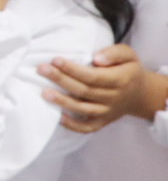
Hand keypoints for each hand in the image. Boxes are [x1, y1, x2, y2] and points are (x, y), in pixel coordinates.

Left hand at [41, 45, 167, 133]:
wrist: (140, 94)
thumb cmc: (128, 70)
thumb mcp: (128, 55)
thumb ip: (114, 53)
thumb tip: (96, 58)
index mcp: (120, 80)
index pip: (93, 76)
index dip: (73, 69)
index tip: (55, 60)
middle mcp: (114, 98)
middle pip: (84, 90)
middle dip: (61, 80)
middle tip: (41, 69)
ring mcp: (107, 112)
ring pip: (83, 109)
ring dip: (62, 102)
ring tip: (43, 93)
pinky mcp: (102, 122)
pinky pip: (87, 127)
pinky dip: (72, 125)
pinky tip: (57, 117)